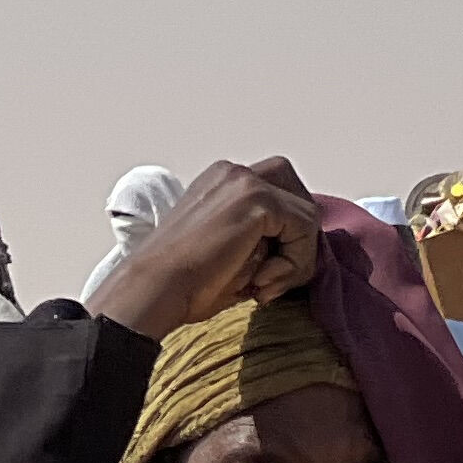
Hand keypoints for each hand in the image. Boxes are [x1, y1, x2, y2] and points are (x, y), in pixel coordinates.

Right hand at [91, 157, 320, 339]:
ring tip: (263, 285)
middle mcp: (234, 174)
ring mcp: (245, 182)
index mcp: (223, 184)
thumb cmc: (186, 282)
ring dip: (296, 259)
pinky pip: (306, 228)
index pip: (280, 198)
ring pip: (306, 215)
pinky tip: (262, 281)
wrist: (156, 288)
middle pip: (298, 195)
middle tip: (273, 278)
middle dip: (299, 239)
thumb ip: (263, 240)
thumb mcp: (233, 253)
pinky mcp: (257, 199)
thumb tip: (301, 250)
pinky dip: (295, 262)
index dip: (285, 239)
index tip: (264, 277)